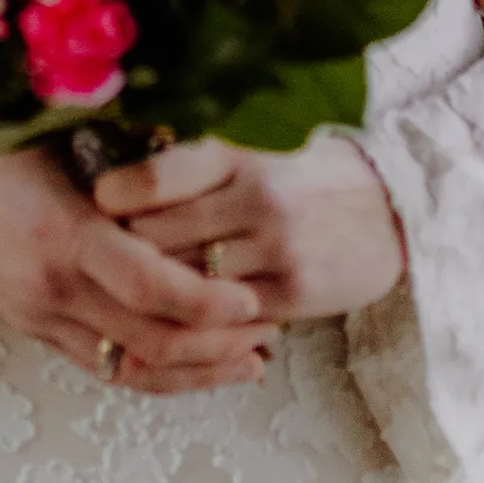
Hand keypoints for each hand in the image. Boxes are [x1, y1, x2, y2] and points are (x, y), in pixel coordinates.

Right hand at [0, 144, 274, 393]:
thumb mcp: (38, 129)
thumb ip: (106, 131)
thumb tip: (182, 102)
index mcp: (60, 236)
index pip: (148, 288)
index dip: (205, 302)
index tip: (252, 299)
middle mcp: (52, 290)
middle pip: (149, 342)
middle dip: (216, 344)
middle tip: (270, 331)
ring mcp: (40, 318)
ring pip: (130, 368)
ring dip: (194, 371)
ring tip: (249, 361)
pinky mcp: (33, 331)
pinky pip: (103, 367)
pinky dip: (153, 374)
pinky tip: (192, 366)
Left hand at [95, 135, 406, 323]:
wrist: (386, 211)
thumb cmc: (295, 185)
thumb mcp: (245, 163)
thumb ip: (187, 180)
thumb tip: (106, 197)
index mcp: (235, 159)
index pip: (156, 177)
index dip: (115, 196)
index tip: (97, 206)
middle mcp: (254, 200)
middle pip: (158, 239)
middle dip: (125, 254)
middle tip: (103, 261)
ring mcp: (274, 250)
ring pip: (185, 285)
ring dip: (155, 295)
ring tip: (131, 295)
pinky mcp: (292, 294)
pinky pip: (223, 319)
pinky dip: (195, 322)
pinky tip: (178, 320)